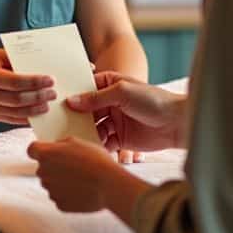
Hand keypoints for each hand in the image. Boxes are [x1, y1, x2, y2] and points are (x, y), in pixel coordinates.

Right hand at [0, 49, 54, 124]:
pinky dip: (27, 118)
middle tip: (53, 93)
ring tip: (48, 104)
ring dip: (35, 110)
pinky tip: (38, 113)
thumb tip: (39, 66)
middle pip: (17, 99)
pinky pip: (12, 120)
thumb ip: (15, 60)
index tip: (50, 80)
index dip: (34, 82)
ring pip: (16, 113)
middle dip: (38, 97)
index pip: (15, 81)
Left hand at [28, 137, 148, 216]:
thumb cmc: (95, 161)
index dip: (39, 150)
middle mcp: (43, 172)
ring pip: (52, 183)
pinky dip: (68, 194)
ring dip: (61, 181)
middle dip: (53, 166)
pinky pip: (60, 197)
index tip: (48, 151)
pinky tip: (81, 189)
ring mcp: (51, 190)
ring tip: (80, 178)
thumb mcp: (79, 142)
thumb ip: (62, 143)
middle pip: (43, 168)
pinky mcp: (59, 204)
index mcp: (46, 154)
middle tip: (72, 165)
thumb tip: (57, 147)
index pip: (32, 150)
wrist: (109, 185)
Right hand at [67, 71, 184, 151]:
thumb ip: (96, 97)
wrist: (177, 123)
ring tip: (73, 138)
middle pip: (86, 110)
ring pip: (92, 127)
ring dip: (84, 132)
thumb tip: (71, 101)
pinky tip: (89, 148)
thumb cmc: (153, 100)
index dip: (72, 95)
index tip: (55, 102)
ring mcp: (114, 121)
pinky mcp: (120, 139)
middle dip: (75, 117)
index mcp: (110, 85)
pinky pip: (102, 141)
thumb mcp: (122, 92)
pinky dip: (96, 145)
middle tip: (59, 124)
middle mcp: (110, 102)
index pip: (85, 89)